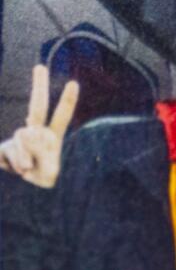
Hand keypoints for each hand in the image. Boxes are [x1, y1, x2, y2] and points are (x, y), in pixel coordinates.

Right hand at [0, 66, 78, 188]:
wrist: (26, 203)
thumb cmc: (44, 188)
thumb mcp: (50, 172)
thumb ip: (40, 150)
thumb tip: (25, 134)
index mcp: (52, 140)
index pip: (61, 117)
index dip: (67, 101)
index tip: (74, 82)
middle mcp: (35, 135)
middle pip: (37, 107)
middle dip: (39, 85)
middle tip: (40, 66)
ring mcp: (17, 141)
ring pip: (21, 137)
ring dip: (24, 156)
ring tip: (27, 171)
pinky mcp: (2, 150)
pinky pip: (5, 150)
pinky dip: (12, 161)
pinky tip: (16, 171)